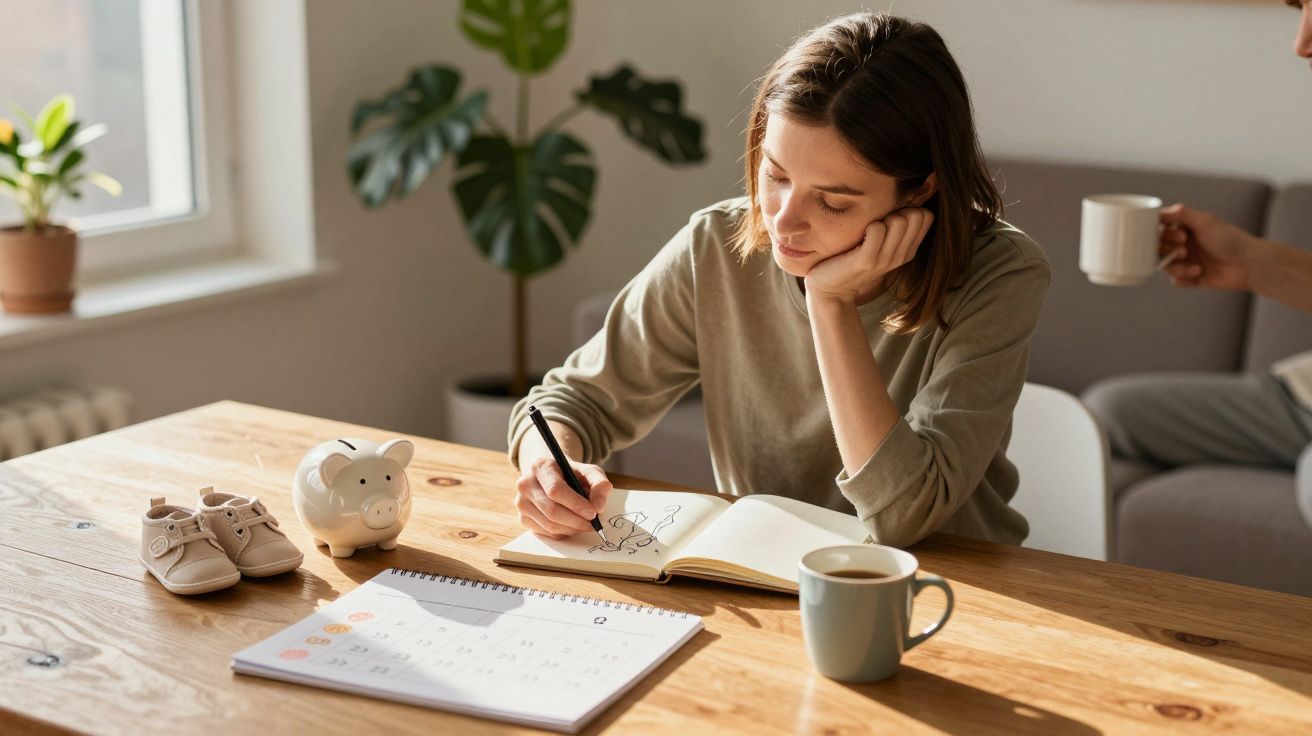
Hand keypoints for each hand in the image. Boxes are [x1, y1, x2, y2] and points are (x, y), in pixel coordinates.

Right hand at [514, 454, 612, 538]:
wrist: (553, 477)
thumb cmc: (572, 474)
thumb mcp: (590, 472)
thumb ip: (600, 485)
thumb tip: (598, 507)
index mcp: (540, 467)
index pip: (555, 490)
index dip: (576, 504)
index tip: (593, 513)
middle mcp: (525, 484)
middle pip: (552, 511)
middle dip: (577, 521)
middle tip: (593, 524)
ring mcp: (521, 502)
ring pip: (549, 525)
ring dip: (572, 528)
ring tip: (585, 523)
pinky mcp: (523, 518)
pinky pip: (546, 533)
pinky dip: (564, 532)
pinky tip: (572, 525)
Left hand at [803, 208, 933, 303]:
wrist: (830, 289)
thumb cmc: (852, 258)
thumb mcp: (880, 244)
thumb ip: (895, 225)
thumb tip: (910, 192)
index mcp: (908, 250)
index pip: (927, 215)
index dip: (909, 208)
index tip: (889, 216)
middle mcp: (901, 256)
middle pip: (916, 214)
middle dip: (896, 210)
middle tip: (876, 222)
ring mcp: (885, 259)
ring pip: (899, 220)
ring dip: (882, 217)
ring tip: (867, 230)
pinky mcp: (866, 260)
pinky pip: (876, 228)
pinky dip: (867, 225)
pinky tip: (859, 236)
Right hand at [1157, 203, 1261, 290]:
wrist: (1249, 265)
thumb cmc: (1230, 240)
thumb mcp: (1205, 222)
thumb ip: (1181, 214)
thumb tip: (1158, 211)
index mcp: (1186, 227)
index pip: (1160, 228)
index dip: (1162, 232)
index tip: (1180, 235)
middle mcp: (1184, 243)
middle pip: (1158, 247)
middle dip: (1168, 250)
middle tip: (1185, 249)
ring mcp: (1187, 261)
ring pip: (1165, 265)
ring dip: (1176, 266)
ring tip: (1193, 265)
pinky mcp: (1192, 277)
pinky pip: (1175, 280)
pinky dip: (1183, 278)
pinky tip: (1198, 274)